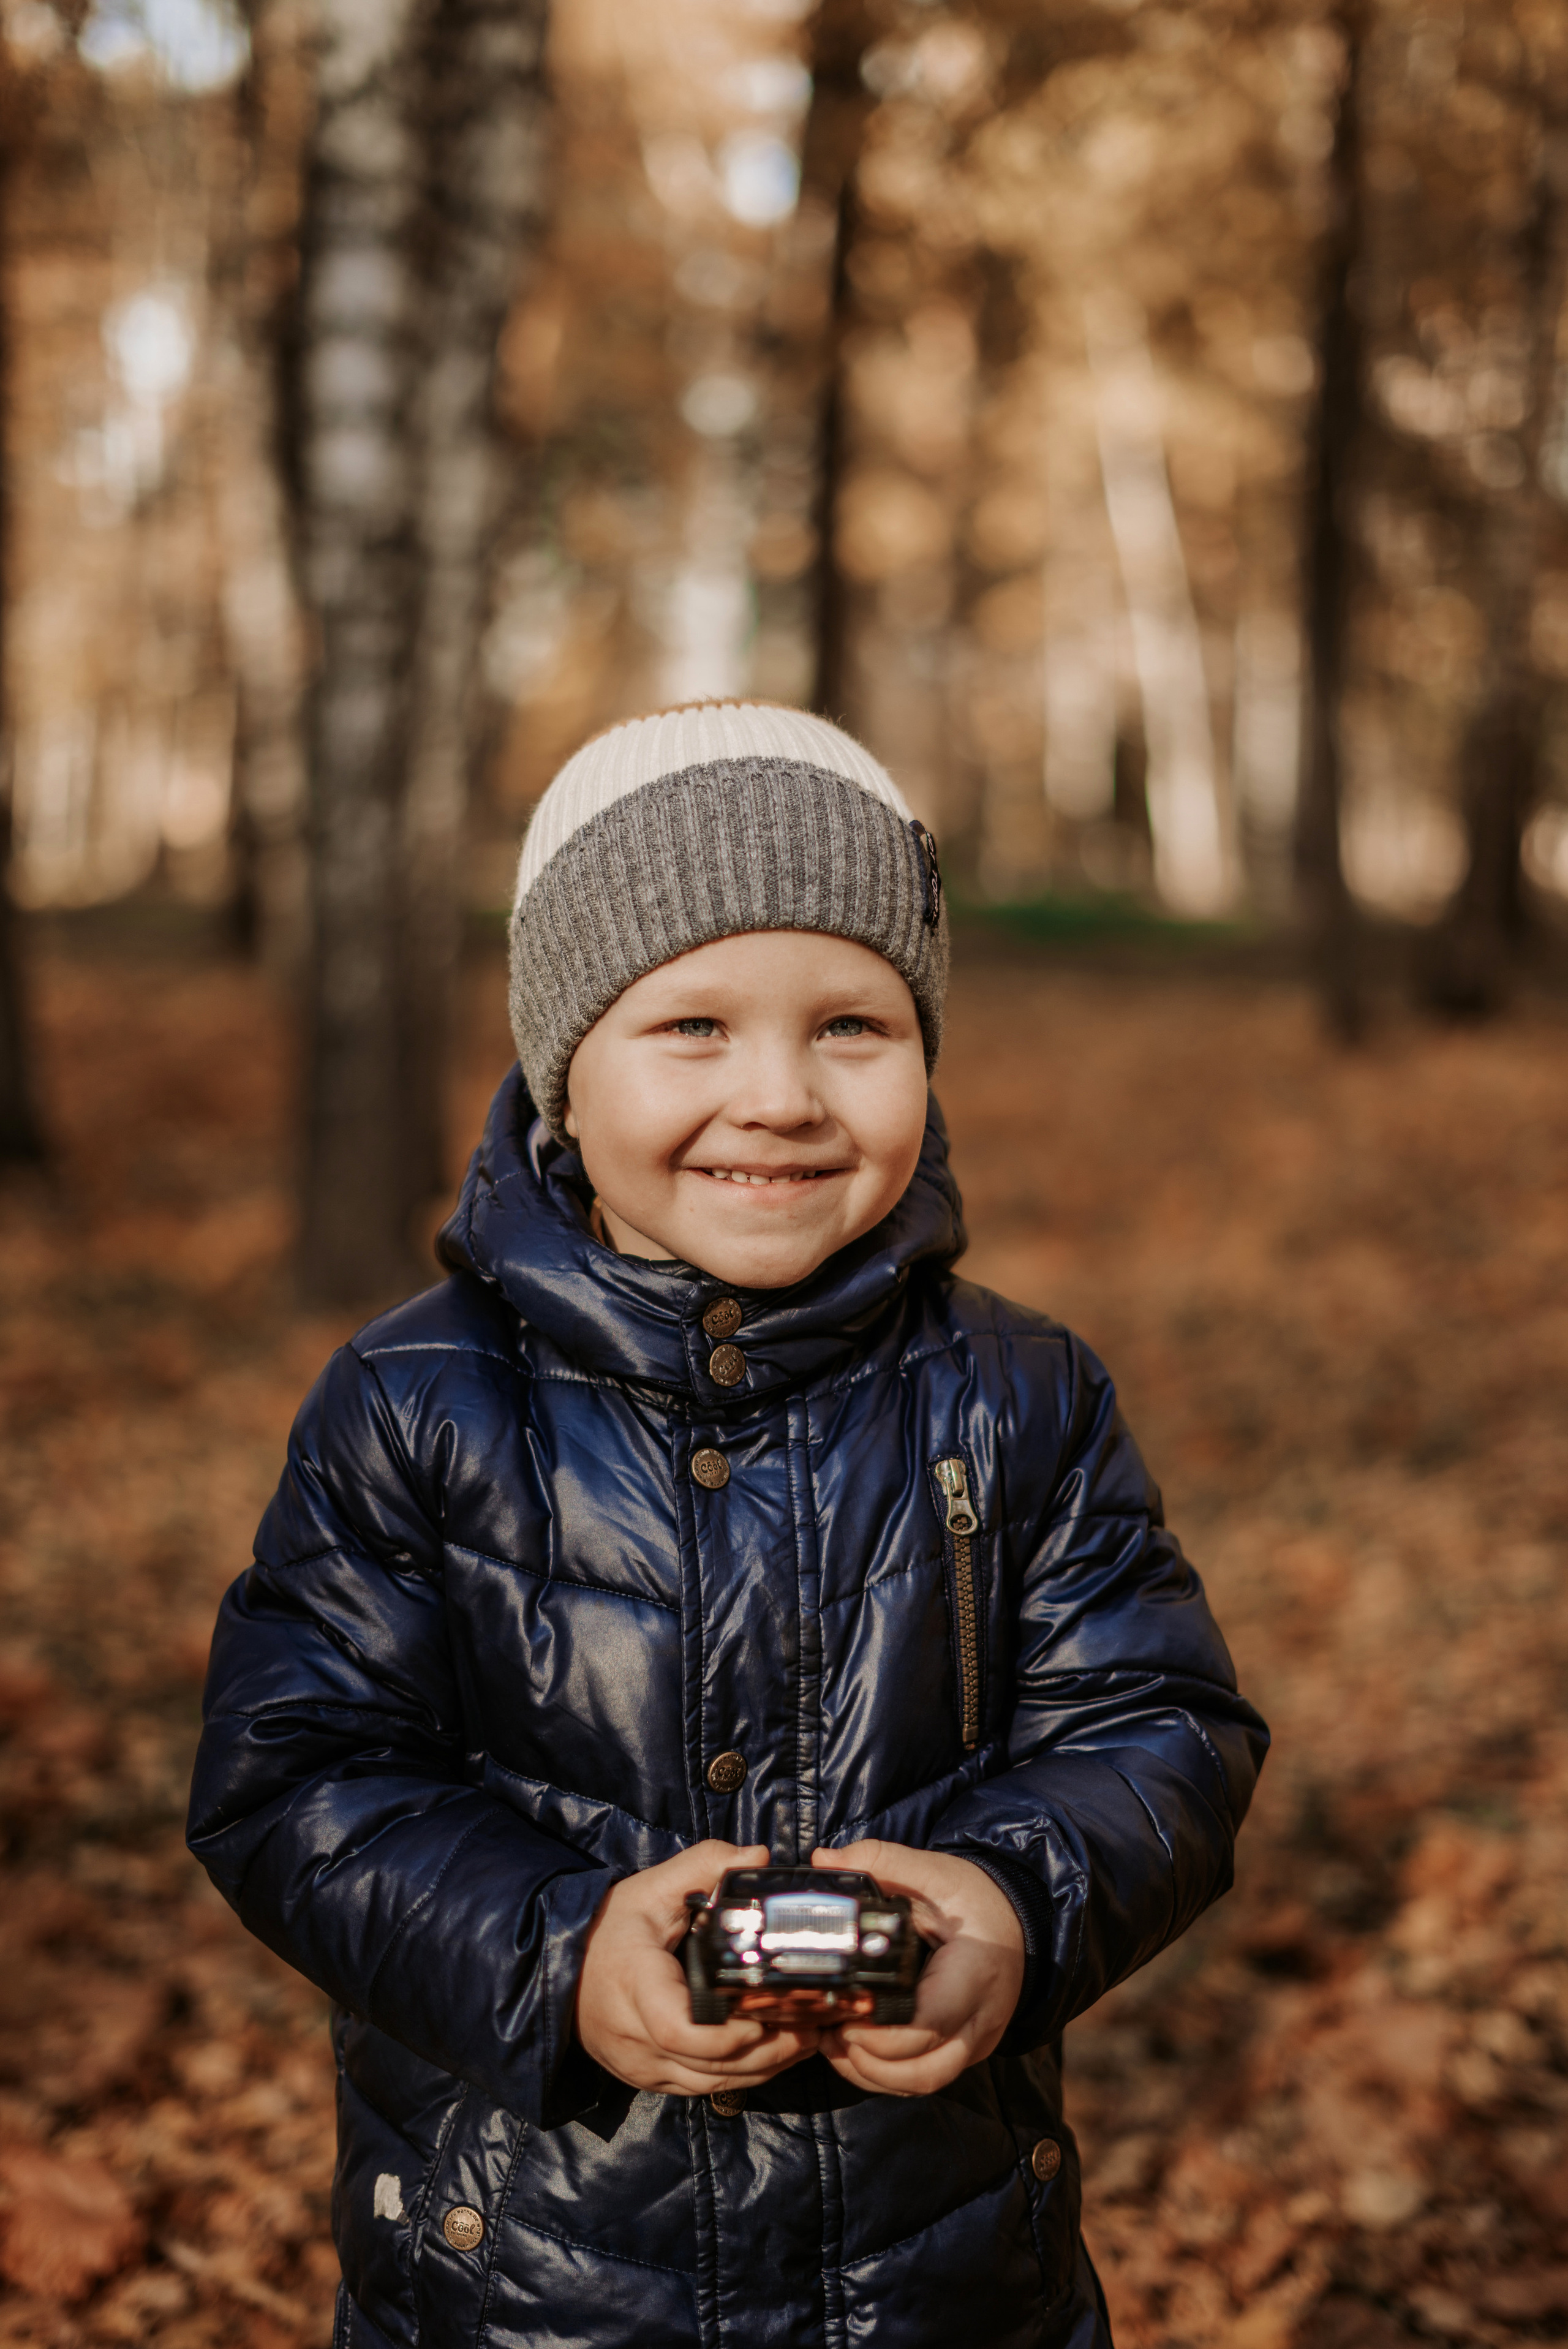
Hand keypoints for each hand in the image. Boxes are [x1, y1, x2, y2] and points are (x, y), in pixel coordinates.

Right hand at [575, 1842, 822, 2095]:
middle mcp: (635, 2036)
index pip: (681, 2029)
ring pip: (711, 2083)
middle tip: (813, 2026)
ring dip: (762, 2068)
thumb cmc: (610, 1927)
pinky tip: (771, 2053)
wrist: (560, 1969)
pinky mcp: (646, 2077)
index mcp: (635, 1985)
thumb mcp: (652, 1888)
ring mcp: (640, 2064)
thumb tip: (759, 1856)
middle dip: (767, 2052)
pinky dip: (739, 2074)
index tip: (769, 2013)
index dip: (731, 2034)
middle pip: (709, 2065)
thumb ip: (704, 1865)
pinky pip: (700, 2087)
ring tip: (805, 2039)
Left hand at [811, 1840, 1024, 2096]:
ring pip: (922, 2082)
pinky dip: (885, 2075)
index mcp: (974, 1972)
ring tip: (832, 2042)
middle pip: (926, 2069)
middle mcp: (981, 2018)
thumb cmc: (975, 1899)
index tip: (844, 2014)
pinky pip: (924, 2078)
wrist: (1017, 1924)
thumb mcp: (935, 1871)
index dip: (882, 2032)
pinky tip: (853, 2050)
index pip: (931, 2022)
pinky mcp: (963, 2051)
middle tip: (829, 2031)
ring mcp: (975, 2042)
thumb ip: (882, 1861)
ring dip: (872, 2073)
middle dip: (870, 2062)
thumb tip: (824, 1861)